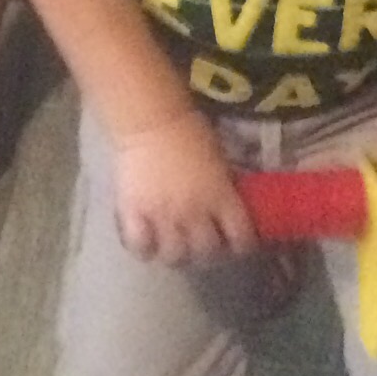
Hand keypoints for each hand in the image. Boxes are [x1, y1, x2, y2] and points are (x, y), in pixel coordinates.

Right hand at [110, 114, 257, 264]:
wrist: (150, 119)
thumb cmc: (190, 130)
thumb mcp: (219, 159)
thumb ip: (224, 187)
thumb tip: (230, 206)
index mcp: (221, 197)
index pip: (241, 238)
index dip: (241, 246)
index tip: (236, 244)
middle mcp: (195, 213)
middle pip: (207, 252)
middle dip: (207, 252)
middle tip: (200, 245)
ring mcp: (164, 217)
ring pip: (175, 256)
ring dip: (176, 253)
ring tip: (173, 245)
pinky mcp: (135, 215)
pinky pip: (141, 247)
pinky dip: (145, 249)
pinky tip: (147, 241)